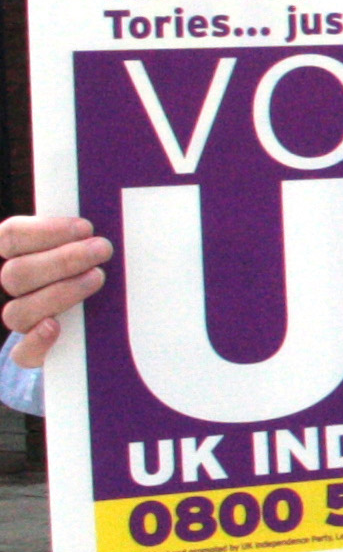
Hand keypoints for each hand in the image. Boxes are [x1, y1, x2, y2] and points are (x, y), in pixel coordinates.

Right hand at [1, 214, 111, 366]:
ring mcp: (26, 319)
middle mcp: (19, 286)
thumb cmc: (112, 261)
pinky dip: (38, 343)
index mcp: (23, 251)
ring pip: (17, 312)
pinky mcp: (37, 351)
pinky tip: (56, 327)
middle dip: (62, 261)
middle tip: (103, 250)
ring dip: (58, 294)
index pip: (10, 236)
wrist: (123, 309)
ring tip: (97, 279)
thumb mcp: (101, 241)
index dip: (44, 231)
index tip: (86, 227)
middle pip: (15, 274)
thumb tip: (115, 198)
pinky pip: (23, 354)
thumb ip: (92, 230)